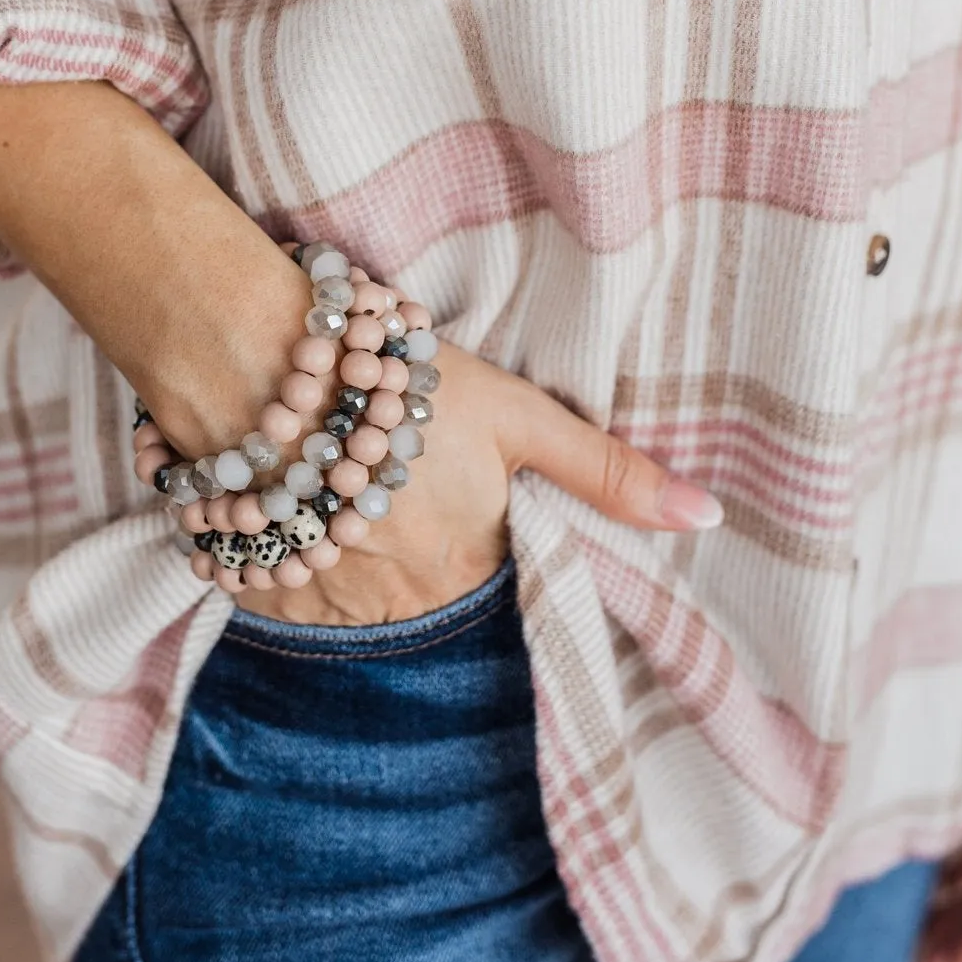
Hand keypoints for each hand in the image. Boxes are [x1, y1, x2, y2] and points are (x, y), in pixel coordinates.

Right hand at [0, 80, 722, 629]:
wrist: (256, 359)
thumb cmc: (399, 377)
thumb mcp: (520, 416)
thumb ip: (609, 473)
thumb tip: (707, 519)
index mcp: (467, 566)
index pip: (491, 579)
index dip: (477, 530)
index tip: (459, 492)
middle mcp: (396, 602)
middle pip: (422, 589)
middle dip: (414, 541)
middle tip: (398, 472)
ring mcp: (321, 598)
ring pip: (351, 589)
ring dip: (353, 549)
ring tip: (344, 476)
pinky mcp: (254, 580)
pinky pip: (286, 584)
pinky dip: (293, 548)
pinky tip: (291, 490)